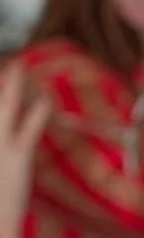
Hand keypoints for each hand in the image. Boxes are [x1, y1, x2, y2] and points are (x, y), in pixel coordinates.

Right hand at [0, 62, 45, 232]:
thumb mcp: (4, 171)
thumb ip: (9, 153)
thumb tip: (12, 142)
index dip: (4, 99)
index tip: (8, 90)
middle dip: (3, 85)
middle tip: (8, 65)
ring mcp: (0, 146)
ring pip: (5, 107)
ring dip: (13, 87)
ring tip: (19, 67)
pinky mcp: (18, 157)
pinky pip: (29, 129)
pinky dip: (38, 114)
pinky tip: (45, 101)